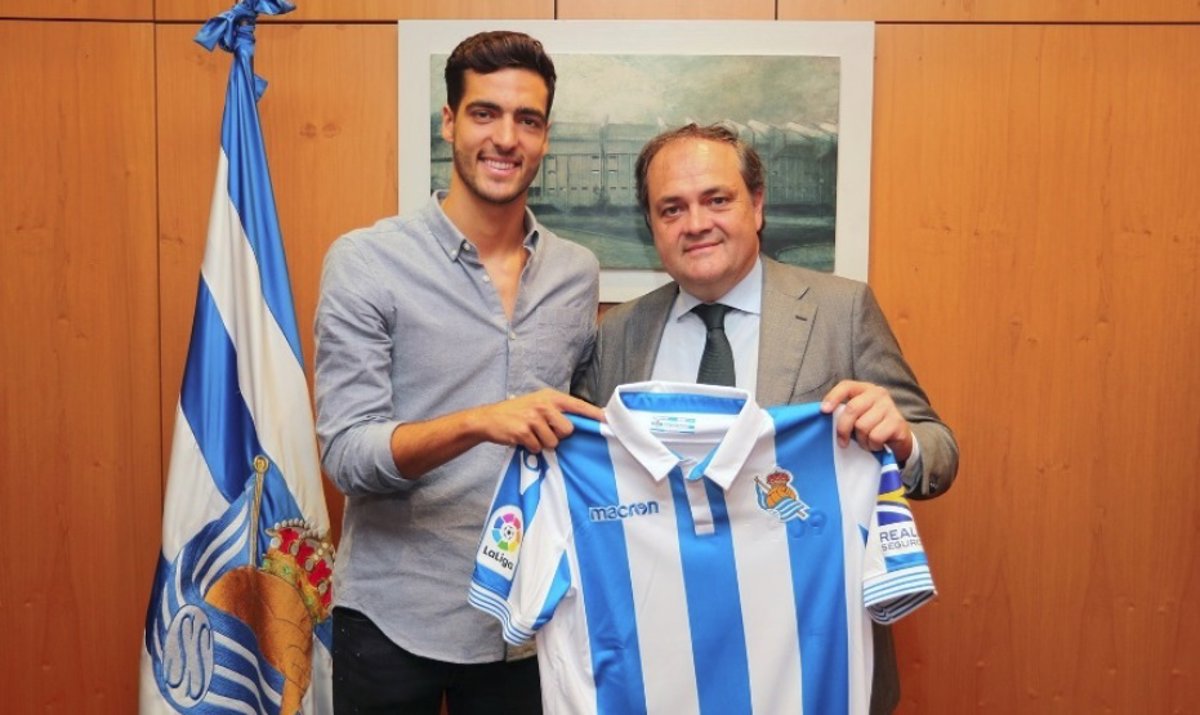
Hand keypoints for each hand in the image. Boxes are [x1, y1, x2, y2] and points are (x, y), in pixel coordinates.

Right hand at [476, 388, 603, 452]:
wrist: (489, 418)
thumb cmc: (518, 413)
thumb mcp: (538, 404)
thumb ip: (557, 411)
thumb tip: (580, 424)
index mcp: (550, 397)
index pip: (578, 405)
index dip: (593, 414)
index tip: (607, 421)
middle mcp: (544, 405)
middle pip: (568, 429)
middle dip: (559, 435)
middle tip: (545, 432)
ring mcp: (533, 417)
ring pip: (553, 442)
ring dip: (543, 443)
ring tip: (532, 434)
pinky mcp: (523, 431)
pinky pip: (537, 447)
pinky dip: (531, 448)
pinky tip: (523, 439)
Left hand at [820, 380, 912, 461]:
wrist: (899, 438)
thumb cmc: (872, 426)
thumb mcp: (857, 416)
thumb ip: (843, 412)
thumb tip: (824, 414)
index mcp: (865, 389)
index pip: (846, 386)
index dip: (833, 397)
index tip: (824, 411)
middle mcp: (878, 394)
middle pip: (852, 409)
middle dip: (843, 428)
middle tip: (842, 442)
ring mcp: (890, 407)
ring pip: (863, 426)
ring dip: (861, 440)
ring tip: (866, 442)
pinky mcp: (897, 422)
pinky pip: (875, 437)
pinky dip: (872, 445)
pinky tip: (876, 445)